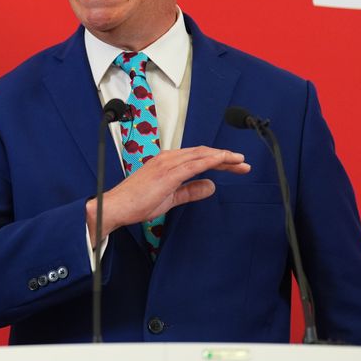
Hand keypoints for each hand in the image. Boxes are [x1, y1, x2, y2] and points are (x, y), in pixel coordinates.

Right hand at [86, 146, 249, 241]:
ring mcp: (167, 164)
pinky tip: (223, 161)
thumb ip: (191, 191)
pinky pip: (194, 164)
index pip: (198, 157)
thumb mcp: (170, 197)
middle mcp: (167, 159)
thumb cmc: (137, 202)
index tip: (235, 166)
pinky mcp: (167, 173)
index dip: (219, 160)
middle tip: (244, 164)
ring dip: (222, 157)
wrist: (117, 206)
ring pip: (201, 155)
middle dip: (226, 158)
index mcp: (167, 162)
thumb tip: (211, 186)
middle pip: (203, 153)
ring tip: (240, 162)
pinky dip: (210, 160)